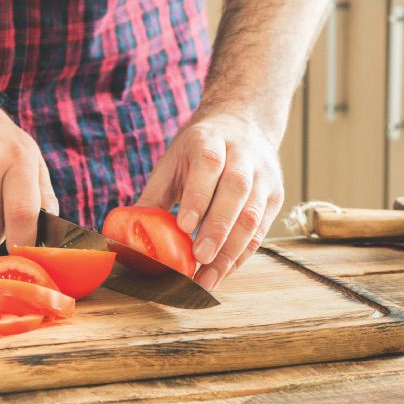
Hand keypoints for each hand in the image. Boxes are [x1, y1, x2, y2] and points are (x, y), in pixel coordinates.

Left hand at [137, 111, 283, 290]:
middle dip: (218, 228)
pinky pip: (261, 229)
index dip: (198, 196)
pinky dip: (242, 254)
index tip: (184, 226)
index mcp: (212, 140)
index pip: (209, 165)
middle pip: (236, 190)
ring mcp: (263, 176)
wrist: (241, 126)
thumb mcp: (173, 162)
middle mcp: (243, 155)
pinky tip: (223, 271)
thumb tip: (127, 233)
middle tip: (199, 258)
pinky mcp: (275, 196)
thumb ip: (154, 196)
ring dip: (232, 249)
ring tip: (209, 277)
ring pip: (253, 213)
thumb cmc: (198, 150)